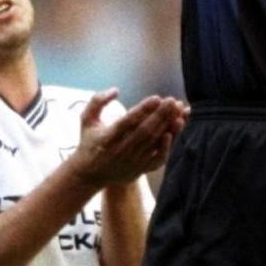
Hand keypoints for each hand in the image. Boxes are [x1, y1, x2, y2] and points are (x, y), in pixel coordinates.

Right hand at [71, 90, 189, 186]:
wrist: (89, 175)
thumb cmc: (89, 143)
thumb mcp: (86, 119)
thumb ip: (97, 101)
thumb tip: (116, 90)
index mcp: (108, 136)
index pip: (128, 121)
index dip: (143, 109)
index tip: (156, 98)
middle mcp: (121, 149)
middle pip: (145, 130)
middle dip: (161, 115)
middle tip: (172, 101)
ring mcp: (132, 160)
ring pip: (153, 142)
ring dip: (167, 126)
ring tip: (178, 112)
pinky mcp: (140, 169)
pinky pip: (157, 159)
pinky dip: (165, 148)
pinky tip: (171, 134)